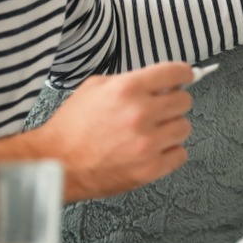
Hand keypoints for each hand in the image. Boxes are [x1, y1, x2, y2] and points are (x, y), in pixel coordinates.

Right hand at [30, 63, 194, 201]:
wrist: (56, 162)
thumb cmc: (71, 127)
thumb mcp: (94, 88)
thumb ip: (129, 82)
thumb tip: (158, 83)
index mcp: (127, 89)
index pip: (174, 73)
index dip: (183, 75)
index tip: (185, 78)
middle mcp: (140, 114)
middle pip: (184, 102)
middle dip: (174, 103)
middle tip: (161, 110)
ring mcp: (147, 143)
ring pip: (184, 128)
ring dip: (171, 129)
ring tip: (152, 133)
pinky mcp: (149, 168)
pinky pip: (180, 154)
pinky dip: (170, 153)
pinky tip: (153, 150)